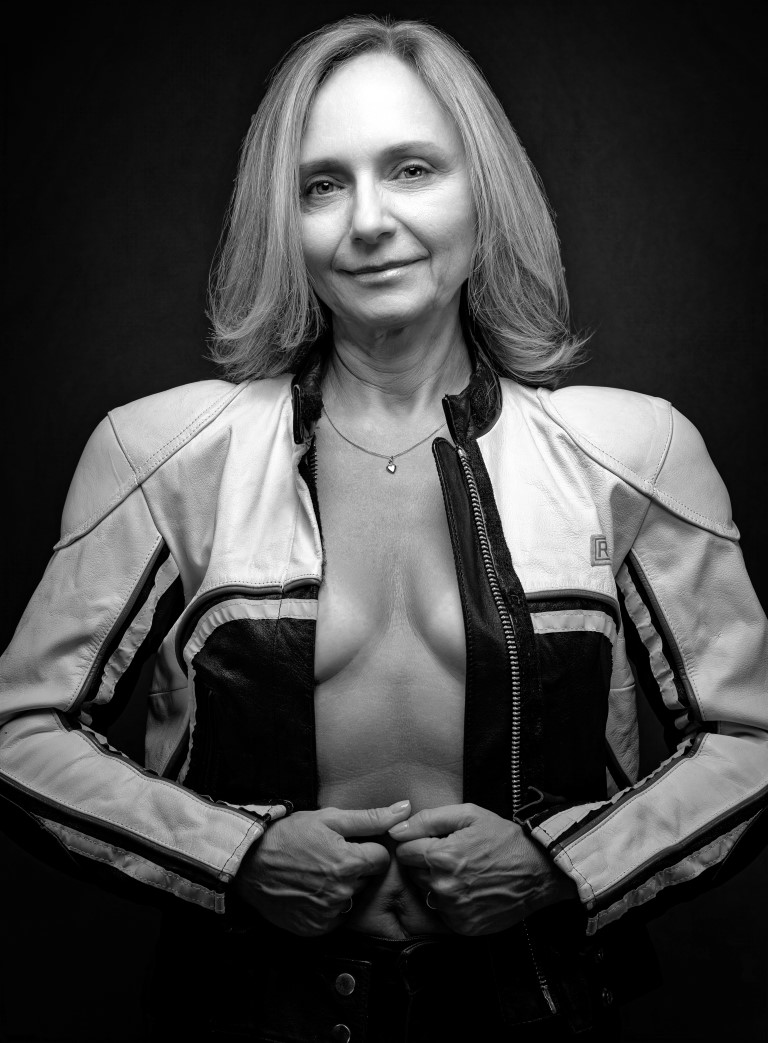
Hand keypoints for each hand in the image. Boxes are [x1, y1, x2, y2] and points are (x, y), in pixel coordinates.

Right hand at [233, 800, 410, 935]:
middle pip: (366, 879)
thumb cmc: (288, 836)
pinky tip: (311, 890)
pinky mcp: (315, 928)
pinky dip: (328, 905)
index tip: (349, 845)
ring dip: (342, 887)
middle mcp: (342, 892)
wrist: (249, 863)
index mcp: (349, 863)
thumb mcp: (328, 818)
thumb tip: (404, 810)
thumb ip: (370, 818)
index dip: (367, 849)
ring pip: (351, 898)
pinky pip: (335, 917)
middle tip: (329, 856)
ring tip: (317, 872)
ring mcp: (328, 913)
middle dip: (355, 867)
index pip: (381, 859)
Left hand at [389, 803, 575, 935]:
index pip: (403, 851)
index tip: (433, 842)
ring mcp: (453, 910)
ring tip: (463, 872)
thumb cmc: (505, 840)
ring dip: (437, 882)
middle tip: (453, 855)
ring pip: (426, 893)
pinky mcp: (463, 926)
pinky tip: (470, 889)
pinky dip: (451, 902)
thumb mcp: (469, 815)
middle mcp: (443, 886)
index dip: (416, 843)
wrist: (538, 872)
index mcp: (441, 856)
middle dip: (426, 862)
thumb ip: (428, 819)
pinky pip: (442, 912)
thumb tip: (397, 829)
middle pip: (413, 873)